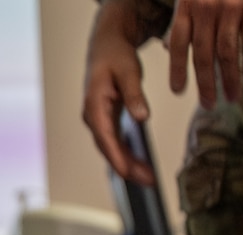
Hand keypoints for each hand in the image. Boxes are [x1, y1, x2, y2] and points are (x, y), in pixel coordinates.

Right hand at [83, 0, 154, 184]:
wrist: (106, 46)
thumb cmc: (115, 56)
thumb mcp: (128, 70)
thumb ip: (134, 94)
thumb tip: (142, 117)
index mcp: (94, 107)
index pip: (105, 139)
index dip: (117, 158)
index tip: (129, 174)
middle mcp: (93, 118)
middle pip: (109, 150)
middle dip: (128, 168)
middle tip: (150, 181)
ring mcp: (98, 121)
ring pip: (112, 150)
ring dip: (129, 165)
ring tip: (149, 178)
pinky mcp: (106, 121)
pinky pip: (116, 143)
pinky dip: (128, 155)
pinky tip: (141, 164)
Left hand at [169, 0, 242, 108]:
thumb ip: (182, 17)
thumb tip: (165, 46)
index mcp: (187, 5)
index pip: (177, 43)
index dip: (176, 69)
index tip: (178, 91)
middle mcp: (207, 8)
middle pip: (203, 55)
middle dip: (205, 83)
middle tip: (208, 104)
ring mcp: (232, 8)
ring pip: (228, 53)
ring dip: (230, 79)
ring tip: (231, 98)